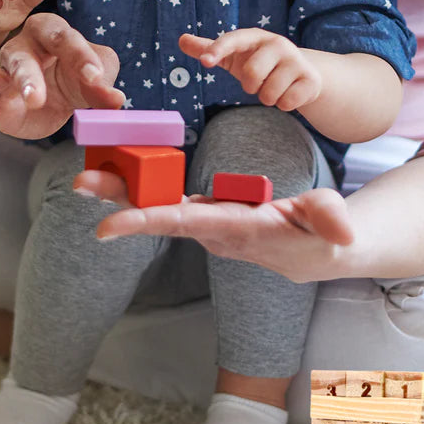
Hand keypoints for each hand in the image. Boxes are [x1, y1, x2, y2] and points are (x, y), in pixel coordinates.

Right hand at [0, 13, 124, 139]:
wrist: (65, 97)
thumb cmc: (81, 76)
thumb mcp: (100, 79)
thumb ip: (105, 87)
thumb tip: (116, 100)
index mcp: (51, 33)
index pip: (66, 41)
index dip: (82, 60)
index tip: (96, 80)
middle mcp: (22, 49)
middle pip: (22, 58)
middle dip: (28, 77)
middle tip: (36, 97)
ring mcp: (3, 76)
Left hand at [74, 170, 353, 283]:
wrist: (314, 253)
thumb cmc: (321, 237)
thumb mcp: (331, 226)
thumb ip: (333, 222)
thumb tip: (343, 233)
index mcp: (235, 229)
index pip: (184, 223)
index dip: (145, 221)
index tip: (106, 225)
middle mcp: (212, 230)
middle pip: (159, 213)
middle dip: (119, 199)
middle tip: (80, 182)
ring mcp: (206, 224)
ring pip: (158, 205)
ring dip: (122, 189)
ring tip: (86, 173)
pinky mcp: (205, 215)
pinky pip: (168, 199)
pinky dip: (141, 186)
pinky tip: (116, 169)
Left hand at [179, 30, 321, 111]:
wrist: (303, 73)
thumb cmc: (260, 63)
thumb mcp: (235, 56)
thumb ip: (208, 49)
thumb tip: (181, 40)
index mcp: (255, 37)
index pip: (233, 40)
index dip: (218, 50)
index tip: (206, 61)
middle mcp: (277, 44)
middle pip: (251, 75)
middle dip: (251, 87)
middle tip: (259, 82)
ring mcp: (296, 61)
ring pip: (269, 94)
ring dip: (268, 98)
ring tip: (276, 87)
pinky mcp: (310, 80)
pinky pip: (286, 103)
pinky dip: (284, 104)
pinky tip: (290, 93)